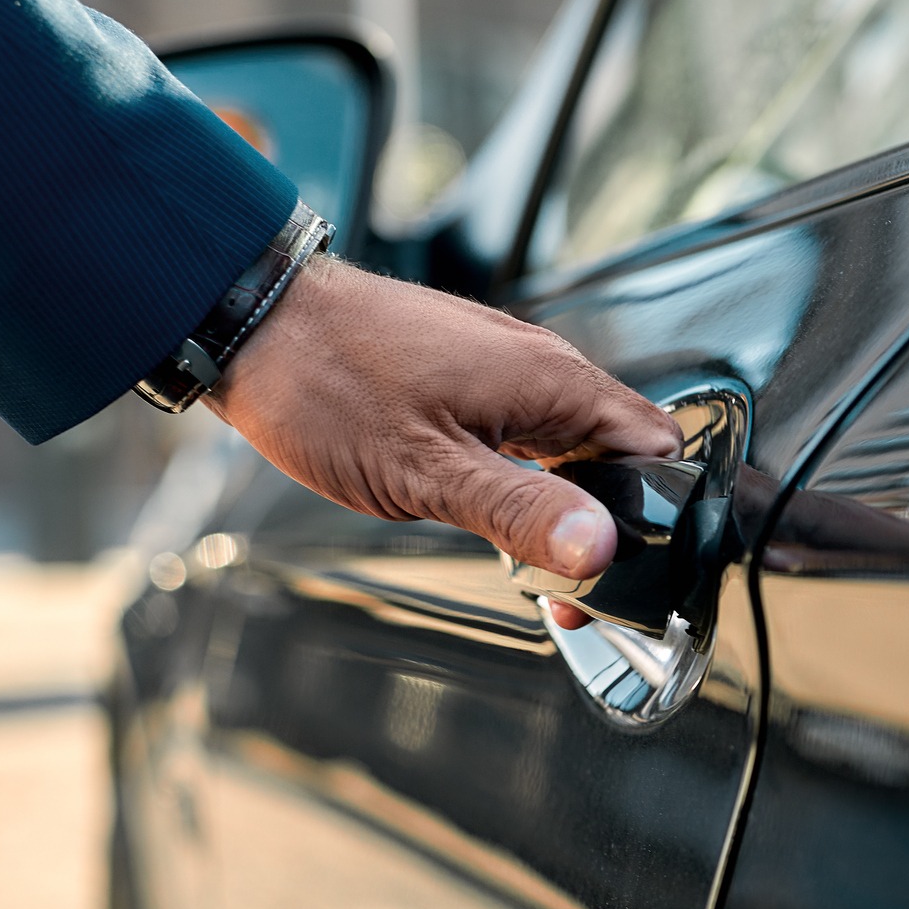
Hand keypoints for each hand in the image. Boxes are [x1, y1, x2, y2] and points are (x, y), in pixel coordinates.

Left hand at [203, 255, 681, 590]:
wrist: (253, 321)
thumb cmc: (327, 383)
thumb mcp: (427, 471)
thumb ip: (522, 512)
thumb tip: (601, 547)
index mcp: (551, 381)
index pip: (655, 449)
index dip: (652, 516)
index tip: (619, 572)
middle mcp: (542, 367)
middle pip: (620, 453)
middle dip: (610, 522)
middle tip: (572, 588)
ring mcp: (508, 368)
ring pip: (575, 447)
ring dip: (567, 504)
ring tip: (540, 565)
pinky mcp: (475, 375)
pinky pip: (532, 433)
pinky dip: (529, 479)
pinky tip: (499, 514)